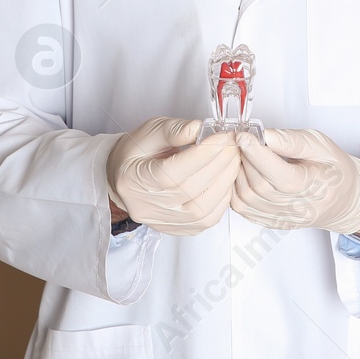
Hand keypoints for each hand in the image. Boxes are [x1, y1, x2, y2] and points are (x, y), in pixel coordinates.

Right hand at [106, 116, 240, 235]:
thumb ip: (174, 130)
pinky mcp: (179, 229)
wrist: (126, 177)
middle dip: (218, 164)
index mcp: (133, 181)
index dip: (201, 155)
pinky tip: (227, 179)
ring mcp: (163, 222)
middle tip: (233, 144)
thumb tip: (199, 129)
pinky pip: (207, 219)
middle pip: (190, 191)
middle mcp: (147, 207)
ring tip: (233, 159)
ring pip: (202, 209)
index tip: (222, 138)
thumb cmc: (137, 153)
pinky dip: (222, 198)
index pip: (171, 173)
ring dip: (225, 182)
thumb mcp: (149, 132)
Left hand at [232, 128, 359, 234]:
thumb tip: (267, 136)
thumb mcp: (321, 145)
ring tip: (245, 155)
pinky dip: (237, 189)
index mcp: (314, 187)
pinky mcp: (272, 223)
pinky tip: (244, 174)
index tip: (244, 136)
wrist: (344, 198)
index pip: (279, 174)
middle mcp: (298, 208)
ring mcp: (284, 219)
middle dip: (245, 159)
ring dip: (239, 173)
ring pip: (247, 199)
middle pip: (259, 186)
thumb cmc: (334, 170)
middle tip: (244, 140)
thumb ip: (293, 141)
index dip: (257, 154)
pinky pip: (244, 209)